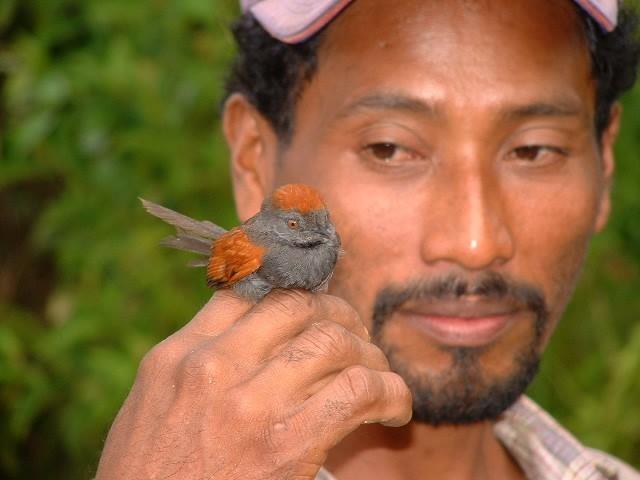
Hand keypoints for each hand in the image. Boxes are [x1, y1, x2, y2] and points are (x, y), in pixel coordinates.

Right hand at [95, 289, 411, 479]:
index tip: (315, 302)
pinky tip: (393, 407)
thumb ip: (193, 363)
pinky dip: (390, 391)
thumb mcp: (152, 407)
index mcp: (176, 355)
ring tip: (376, 370)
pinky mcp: (289, 443)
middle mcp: (212, 367)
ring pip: (333, 339)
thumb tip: (245, 331)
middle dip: (337, 311)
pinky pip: (360, 390)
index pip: (245, 290)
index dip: (291, 287)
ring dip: (368, 351)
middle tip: (353, 332)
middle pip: (296, 304)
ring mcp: (250, 403)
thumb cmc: (149, 479)